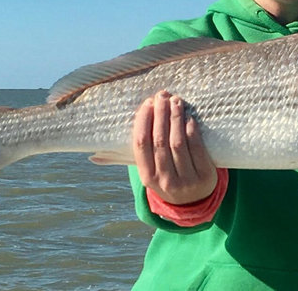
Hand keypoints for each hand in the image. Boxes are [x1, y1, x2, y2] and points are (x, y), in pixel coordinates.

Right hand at [132, 90, 217, 204]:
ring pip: (177, 143)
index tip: (148, 103)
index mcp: (148, 177)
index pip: (141, 144)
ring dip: (175, 118)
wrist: (195, 202)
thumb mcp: (149, 173)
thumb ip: (124, 161)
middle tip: (162, 95)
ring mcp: (186, 180)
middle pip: (160, 141)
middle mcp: (165, 180)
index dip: (143, 121)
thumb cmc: (166, 178)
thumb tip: (92, 157)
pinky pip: (197, 148)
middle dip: (160, 114)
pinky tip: (189, 117)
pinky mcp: (205, 176)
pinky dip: (191, 130)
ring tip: (175, 101)